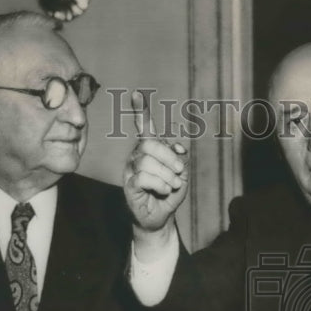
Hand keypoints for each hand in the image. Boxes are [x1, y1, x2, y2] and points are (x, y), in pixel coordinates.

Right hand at [123, 90, 189, 239]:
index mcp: (150, 149)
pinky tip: (164, 191)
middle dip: (169, 158)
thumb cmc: (169, 191)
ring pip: (147, 162)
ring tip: (172, 186)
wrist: (162, 216)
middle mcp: (137, 155)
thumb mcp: (181, 173)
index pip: (144, 127)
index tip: (137, 94)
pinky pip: (143, 177)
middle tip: (179, 172)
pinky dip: (159, 184)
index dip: (141, 111)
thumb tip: (178, 147)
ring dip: (167, 175)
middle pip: (150, 145)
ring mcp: (131, 170)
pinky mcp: (129, 185)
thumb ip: (180, 157)